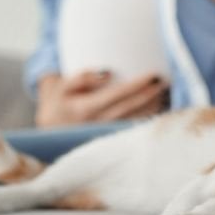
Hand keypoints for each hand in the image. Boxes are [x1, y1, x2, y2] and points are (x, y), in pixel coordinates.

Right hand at [35, 71, 168, 127]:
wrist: (49, 134)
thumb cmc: (58, 104)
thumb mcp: (62, 86)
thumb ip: (83, 77)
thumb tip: (108, 73)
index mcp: (85, 109)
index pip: (118, 95)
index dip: (137, 85)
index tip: (153, 74)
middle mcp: (96, 125)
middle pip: (131, 108)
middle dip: (150, 94)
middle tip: (165, 80)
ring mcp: (104, 135)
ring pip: (134, 120)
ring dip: (152, 106)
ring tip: (165, 91)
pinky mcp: (109, 141)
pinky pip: (132, 129)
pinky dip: (147, 118)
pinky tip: (158, 107)